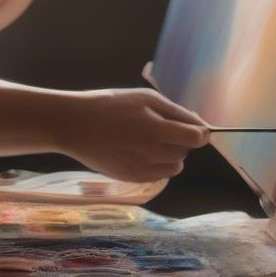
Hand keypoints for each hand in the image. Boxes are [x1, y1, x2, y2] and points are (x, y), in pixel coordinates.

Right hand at [61, 88, 209, 182]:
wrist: (74, 125)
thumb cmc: (109, 104)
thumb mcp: (143, 98)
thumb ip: (175, 112)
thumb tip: (199, 125)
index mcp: (158, 130)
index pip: (197, 138)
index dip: (200, 131)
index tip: (195, 126)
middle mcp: (154, 154)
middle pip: (186, 150)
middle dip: (181, 138)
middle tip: (160, 125)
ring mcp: (143, 169)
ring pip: (175, 165)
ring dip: (171, 152)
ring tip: (150, 138)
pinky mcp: (133, 179)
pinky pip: (160, 175)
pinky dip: (158, 164)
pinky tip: (141, 150)